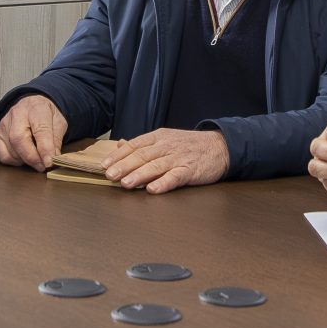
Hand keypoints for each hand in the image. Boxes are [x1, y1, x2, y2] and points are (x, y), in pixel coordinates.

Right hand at [0, 95, 67, 170]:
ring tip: (35, 159)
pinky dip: (13, 161)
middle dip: (32, 157)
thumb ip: (56, 140)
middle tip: (42, 166)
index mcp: (37, 108)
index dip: (45, 149)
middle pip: (19, 140)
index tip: (49, 162)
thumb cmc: (45, 114)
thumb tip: (53, 158)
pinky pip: (2, 154)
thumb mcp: (59, 122)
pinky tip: (22, 157)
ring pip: (10, 149)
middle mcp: (17, 114)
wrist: (31, 104)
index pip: (40, 130)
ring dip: (24, 160)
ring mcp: (4, 124)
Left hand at [100, 127, 230, 192]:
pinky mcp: (190, 170)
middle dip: (124, 166)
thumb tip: (120, 144)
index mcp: (159, 137)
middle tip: (110, 175)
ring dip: (139, 175)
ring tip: (126, 183)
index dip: (119, 155)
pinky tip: (153, 190)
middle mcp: (166, 146)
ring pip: (155, 166)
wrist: (220, 147)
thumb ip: (143, 144)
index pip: (134, 145)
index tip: (105, 164)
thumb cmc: (190, 145)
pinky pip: (175, 177)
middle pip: (142, 156)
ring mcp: (178, 158)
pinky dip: (163, 183)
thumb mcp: (165, 138)